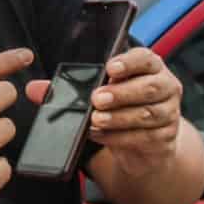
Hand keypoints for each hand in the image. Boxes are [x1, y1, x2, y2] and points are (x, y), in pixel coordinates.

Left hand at [23, 47, 179, 174]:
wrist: (146, 144)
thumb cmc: (121, 108)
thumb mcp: (98, 94)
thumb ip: (68, 89)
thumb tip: (34, 89)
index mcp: (151, 68)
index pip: (146, 59)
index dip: (129, 62)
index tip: (110, 68)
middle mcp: (165, 87)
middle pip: (150, 87)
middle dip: (121, 93)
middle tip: (96, 98)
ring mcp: (169, 114)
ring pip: (147, 114)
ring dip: (119, 117)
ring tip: (96, 119)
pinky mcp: (164, 138)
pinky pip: (144, 137)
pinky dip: (120, 137)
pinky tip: (101, 135)